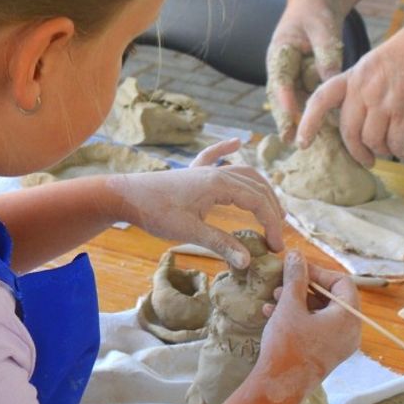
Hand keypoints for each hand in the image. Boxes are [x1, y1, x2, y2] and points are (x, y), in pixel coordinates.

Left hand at [113, 140, 283, 266]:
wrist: (126, 195)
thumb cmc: (155, 212)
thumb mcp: (189, 231)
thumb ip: (220, 244)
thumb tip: (248, 261)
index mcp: (219, 184)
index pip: (257, 201)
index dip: (272, 223)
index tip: (276, 246)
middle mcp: (216, 172)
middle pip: (256, 186)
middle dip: (271, 209)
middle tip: (277, 235)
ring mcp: (204, 170)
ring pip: (243, 173)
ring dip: (260, 189)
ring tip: (272, 208)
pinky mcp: (192, 173)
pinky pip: (214, 156)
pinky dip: (227, 149)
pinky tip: (238, 141)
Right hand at [256, 251, 360, 388]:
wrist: (278, 389)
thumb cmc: (286, 346)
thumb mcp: (289, 305)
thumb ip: (295, 277)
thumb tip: (297, 255)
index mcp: (348, 318)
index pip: (342, 283)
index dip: (319, 272)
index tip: (297, 269)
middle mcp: (350, 332)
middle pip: (332, 297)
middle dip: (305, 287)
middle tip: (283, 282)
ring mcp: (339, 345)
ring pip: (321, 312)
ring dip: (298, 301)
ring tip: (274, 298)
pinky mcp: (326, 354)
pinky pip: (317, 327)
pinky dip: (299, 317)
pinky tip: (272, 313)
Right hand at [265, 0, 345, 142]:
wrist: (312, 8)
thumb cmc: (316, 14)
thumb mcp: (322, 28)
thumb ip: (326, 52)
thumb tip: (332, 80)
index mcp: (280, 51)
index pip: (280, 77)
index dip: (285, 97)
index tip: (292, 114)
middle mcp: (280, 68)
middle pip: (281, 97)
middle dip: (285, 119)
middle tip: (290, 139)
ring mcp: (290, 77)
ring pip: (292, 103)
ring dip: (297, 122)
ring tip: (303, 143)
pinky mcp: (301, 82)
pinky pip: (305, 101)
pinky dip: (311, 115)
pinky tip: (321, 133)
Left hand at [297, 16, 403, 165]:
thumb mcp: (379, 59)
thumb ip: (366, 83)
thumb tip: (361, 111)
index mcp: (356, 74)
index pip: (322, 99)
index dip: (308, 122)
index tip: (302, 142)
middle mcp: (366, 88)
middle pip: (349, 131)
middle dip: (357, 151)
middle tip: (366, 160)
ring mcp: (387, 100)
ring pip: (373, 140)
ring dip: (382, 150)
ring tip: (391, 149)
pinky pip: (397, 142)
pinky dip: (402, 151)